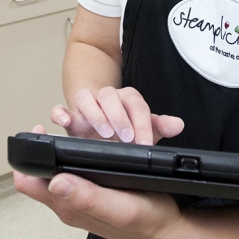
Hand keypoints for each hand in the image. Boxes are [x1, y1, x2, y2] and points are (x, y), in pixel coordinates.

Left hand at [14, 125, 183, 238]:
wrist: (166, 230)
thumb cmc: (147, 222)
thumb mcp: (121, 209)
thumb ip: (88, 198)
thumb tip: (55, 183)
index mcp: (69, 206)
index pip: (29, 183)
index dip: (27, 157)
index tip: (41, 131)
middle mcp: (69, 202)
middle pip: (39, 174)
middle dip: (45, 149)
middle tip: (64, 125)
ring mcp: (79, 198)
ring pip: (57, 171)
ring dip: (61, 152)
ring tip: (78, 132)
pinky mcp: (91, 193)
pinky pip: (75, 173)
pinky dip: (78, 159)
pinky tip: (94, 149)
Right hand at [52, 86, 183, 144]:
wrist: (101, 121)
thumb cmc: (125, 126)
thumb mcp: (144, 127)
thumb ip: (160, 126)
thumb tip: (178, 125)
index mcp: (127, 99)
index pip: (136, 104)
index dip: (142, 122)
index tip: (144, 142)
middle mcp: (106, 98)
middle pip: (111, 97)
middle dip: (119, 117)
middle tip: (126, 138)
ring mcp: (86, 105)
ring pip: (86, 99)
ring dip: (95, 114)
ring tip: (104, 133)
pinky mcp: (70, 115)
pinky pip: (61, 109)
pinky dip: (60, 114)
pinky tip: (64, 122)